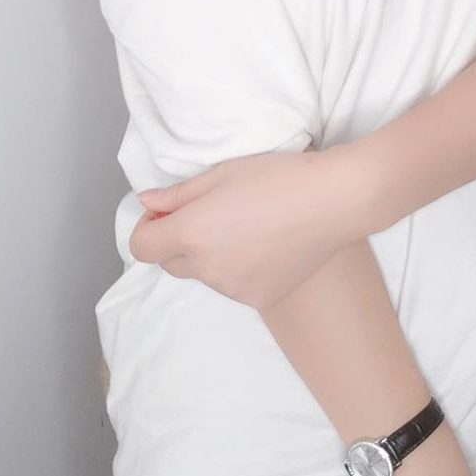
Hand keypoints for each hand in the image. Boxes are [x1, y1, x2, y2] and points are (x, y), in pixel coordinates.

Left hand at [126, 145, 353, 308]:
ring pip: (204, 275)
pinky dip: (238, 270)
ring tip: (246, 228)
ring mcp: (233, 290)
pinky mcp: (258, 300)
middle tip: (208, 215)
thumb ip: (177, 194)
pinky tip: (265, 246)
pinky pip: (233, 286)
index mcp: (192, 233)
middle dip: (177, 242)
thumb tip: (146, 203)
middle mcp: (208, 269)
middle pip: (170, 264)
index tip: (165, 214)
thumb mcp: (221, 174)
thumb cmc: (277, 177)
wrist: (333, 201)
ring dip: (210, 257)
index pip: (142, 248)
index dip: (148, 229)